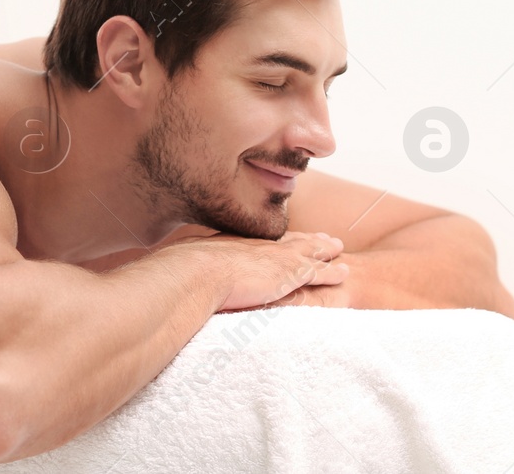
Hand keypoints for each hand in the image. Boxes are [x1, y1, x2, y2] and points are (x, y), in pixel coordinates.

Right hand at [163, 229, 348, 311]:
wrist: (193, 275)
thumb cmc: (180, 273)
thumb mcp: (182, 266)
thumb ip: (185, 270)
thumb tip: (169, 277)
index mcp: (233, 244)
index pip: (260, 241)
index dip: (275, 240)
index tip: (285, 237)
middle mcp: (255, 246)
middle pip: (287, 240)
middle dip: (305, 238)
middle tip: (321, 236)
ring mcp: (272, 259)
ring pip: (307, 252)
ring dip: (323, 250)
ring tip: (337, 247)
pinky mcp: (286, 275)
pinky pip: (316, 272)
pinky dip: (330, 272)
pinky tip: (343, 272)